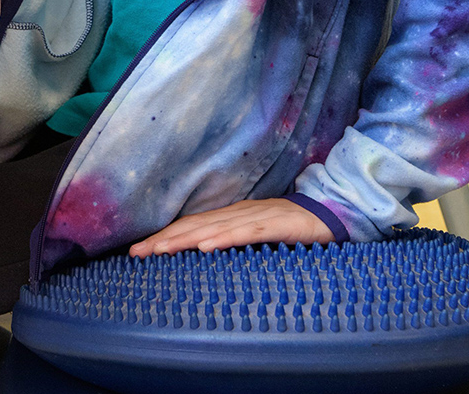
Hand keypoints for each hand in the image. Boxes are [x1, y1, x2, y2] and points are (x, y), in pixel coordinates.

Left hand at [129, 199, 334, 257]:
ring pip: (214, 228)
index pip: (192, 226)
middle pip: (195, 225)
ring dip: (185, 239)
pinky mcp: (277, 225)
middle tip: (136, 253)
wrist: (332, 214)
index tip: (139, 251)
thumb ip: (235, 242)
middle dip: (164, 239)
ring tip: (160, 250)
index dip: (165, 237)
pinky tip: (207, 246)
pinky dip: (225, 239)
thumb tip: (205, 255)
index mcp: (233, 216)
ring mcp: (257, 217)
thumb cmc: (294, 230)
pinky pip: (247, 232)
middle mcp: (240, 213)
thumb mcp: (258, 236)